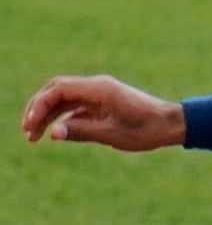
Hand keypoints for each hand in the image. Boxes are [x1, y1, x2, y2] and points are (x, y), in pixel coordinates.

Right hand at [20, 75, 185, 151]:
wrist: (172, 125)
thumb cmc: (146, 129)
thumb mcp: (112, 134)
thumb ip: (81, 132)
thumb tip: (52, 133)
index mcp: (99, 88)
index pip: (59, 90)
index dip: (40, 105)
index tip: (31, 125)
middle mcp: (97, 87)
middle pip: (57, 91)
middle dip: (39, 108)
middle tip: (27, 130)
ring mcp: (100, 94)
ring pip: (65, 100)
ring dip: (49, 115)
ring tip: (34, 137)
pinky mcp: (104, 103)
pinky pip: (77, 107)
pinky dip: (64, 118)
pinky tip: (56, 134)